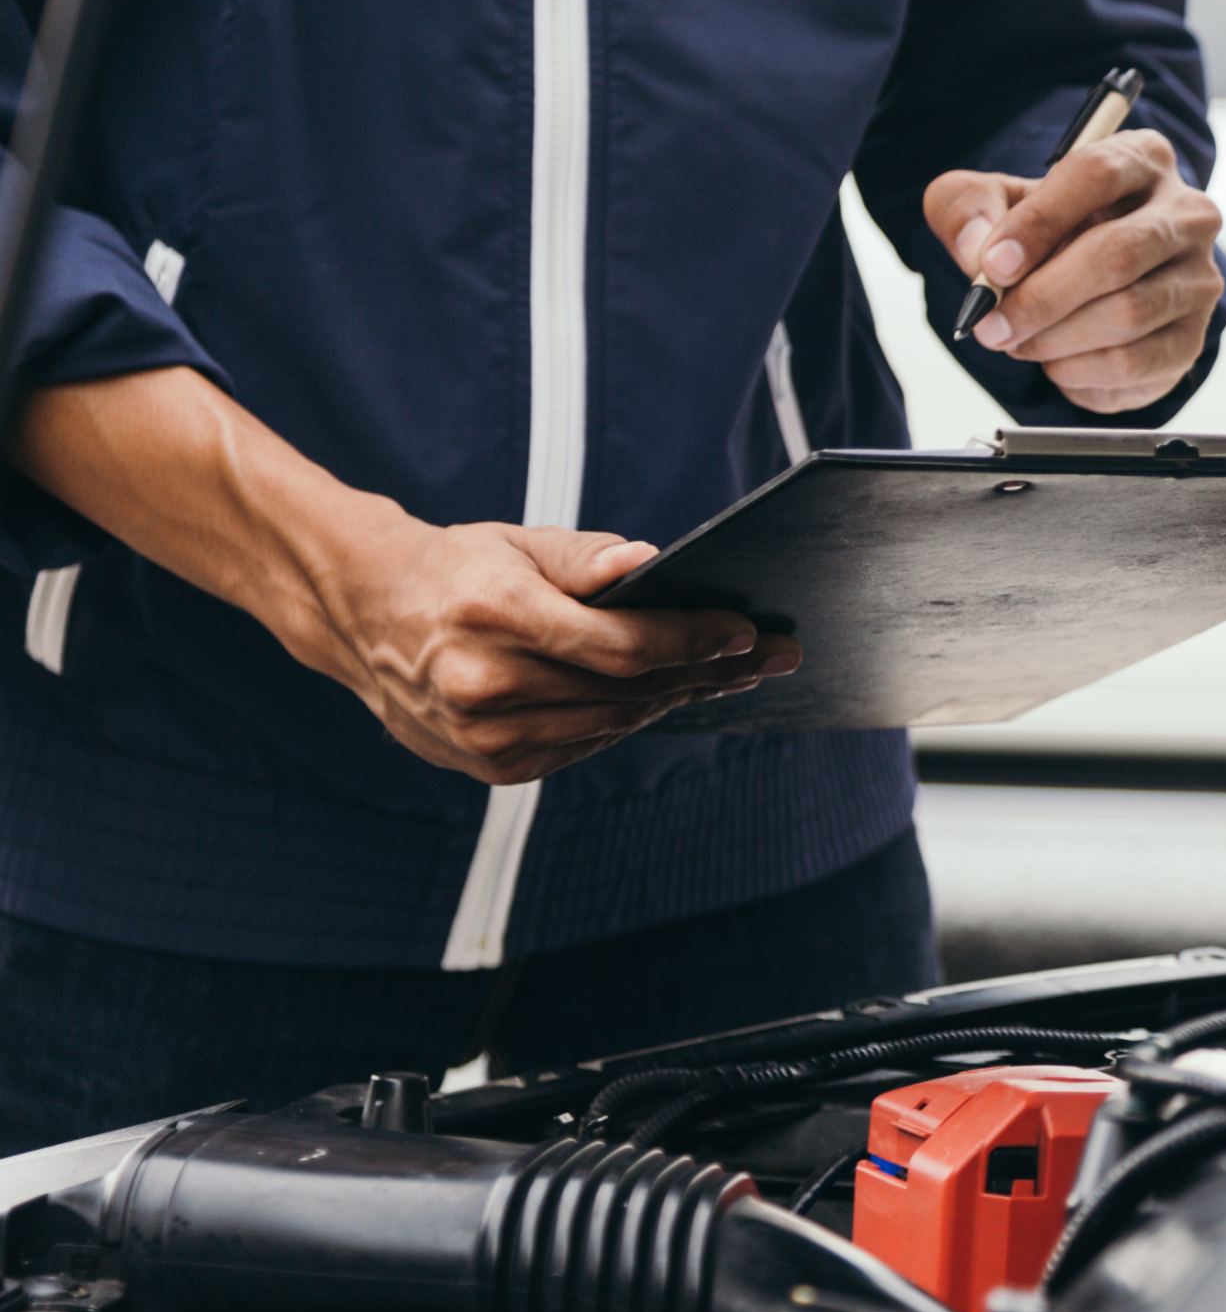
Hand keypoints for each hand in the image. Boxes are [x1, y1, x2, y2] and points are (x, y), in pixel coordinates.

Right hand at [295, 514, 798, 785]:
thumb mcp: (515, 542)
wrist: (364, 619)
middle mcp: (486, 686)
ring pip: (613, 723)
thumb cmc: (456, 568)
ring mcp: (486, 738)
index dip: (692, 642)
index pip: (621, 645)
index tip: (747, 631)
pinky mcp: (492, 768)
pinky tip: (672, 697)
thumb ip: (583, 557)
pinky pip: (586, 745)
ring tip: (736, 674)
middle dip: (709, 672)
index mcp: (495, 617)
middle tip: (775, 656)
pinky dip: (629, 720)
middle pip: (629, 691)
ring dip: (679, 699)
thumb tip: (651, 564)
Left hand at [926, 128, 1224, 414]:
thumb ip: (969, 208)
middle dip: (1043, 297)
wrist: (1087, 288)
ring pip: (1128, 313)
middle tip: (992, 325)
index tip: (994, 265)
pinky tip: (1053, 362)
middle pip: (1119, 252)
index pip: (1096, 175)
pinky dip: (1080, 371)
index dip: (1039, 222)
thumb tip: (980, 251)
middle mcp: (1186, 214)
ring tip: (1016, 342)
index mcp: (1141, 159)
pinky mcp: (1192, 338)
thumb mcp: (992, 203)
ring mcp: (1198, 278)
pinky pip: (1135, 362)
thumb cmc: (1045, 233)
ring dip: (1056, 339)